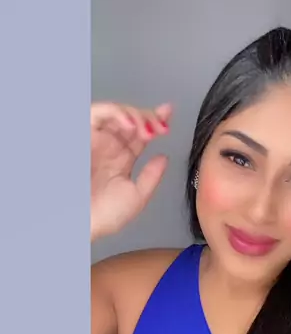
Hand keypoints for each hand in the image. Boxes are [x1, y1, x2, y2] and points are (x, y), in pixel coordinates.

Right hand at [91, 101, 171, 240]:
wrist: (79, 221)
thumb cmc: (100, 216)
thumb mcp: (135, 197)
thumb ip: (151, 177)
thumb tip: (163, 158)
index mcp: (119, 159)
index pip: (140, 134)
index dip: (156, 122)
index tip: (168, 117)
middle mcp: (107, 146)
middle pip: (131, 119)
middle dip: (150, 117)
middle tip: (162, 127)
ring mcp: (95, 138)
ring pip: (117, 112)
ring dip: (136, 115)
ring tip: (148, 130)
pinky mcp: (83, 132)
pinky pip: (98, 113)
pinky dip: (116, 113)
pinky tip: (130, 124)